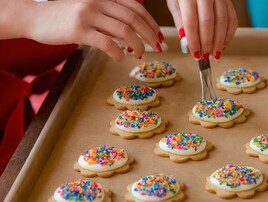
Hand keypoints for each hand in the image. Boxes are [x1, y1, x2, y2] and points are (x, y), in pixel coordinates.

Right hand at [17, 0, 163, 60]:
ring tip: (139, 54)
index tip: (159, 36)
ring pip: (124, 30)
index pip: (136, 8)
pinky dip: (118, 52)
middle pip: (134, 18)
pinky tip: (120, 57)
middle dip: (150, 34)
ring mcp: (89, 15)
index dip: (151, 22)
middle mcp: (99, 2)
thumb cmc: (66, 17)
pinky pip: (106, 43)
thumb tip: (133, 35)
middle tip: (157, 47)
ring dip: (137, 44)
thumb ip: (110, 17)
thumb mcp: (91, 10)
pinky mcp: (79, 30)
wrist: (36, 17)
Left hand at [167, 0, 237, 60]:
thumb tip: (186, 42)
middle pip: (208, 23)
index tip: (195, 54)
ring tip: (215, 54)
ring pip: (222, 21)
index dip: (194, 41)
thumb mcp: (174, 2)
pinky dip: (229, 33)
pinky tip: (224, 43)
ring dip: (220, 41)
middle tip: (205, 56)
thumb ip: (180, 21)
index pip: (191, 22)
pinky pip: (232, 18)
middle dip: (207, 43)